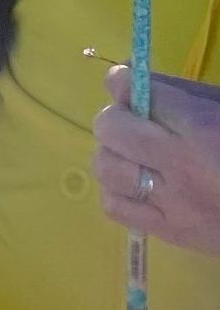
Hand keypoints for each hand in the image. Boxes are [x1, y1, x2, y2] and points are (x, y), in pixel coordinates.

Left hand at [94, 64, 219, 255]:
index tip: (124, 80)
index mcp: (202, 130)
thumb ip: (186, 93)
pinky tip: (135, 182)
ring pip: (106, 167)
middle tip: (130, 119)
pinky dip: (115, 189)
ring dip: (112, 152)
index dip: (123, 80)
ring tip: (132, 153)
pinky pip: (116, 207)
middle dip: (114, 115)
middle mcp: (180, 165)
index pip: (142, 93)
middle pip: (112, 128)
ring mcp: (172, 203)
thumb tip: (136, 77)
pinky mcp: (171, 233)